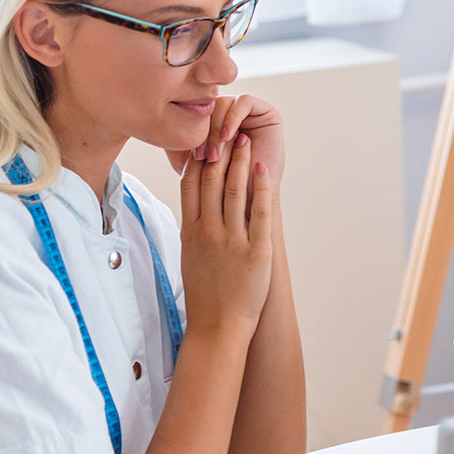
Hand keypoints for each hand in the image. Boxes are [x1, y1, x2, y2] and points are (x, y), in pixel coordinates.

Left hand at [166, 94, 284, 190]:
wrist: (252, 203)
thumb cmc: (223, 188)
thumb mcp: (194, 164)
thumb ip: (178, 143)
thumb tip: (155, 123)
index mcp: (216, 123)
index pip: (199, 112)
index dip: (193, 130)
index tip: (192, 157)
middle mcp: (232, 115)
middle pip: (211, 106)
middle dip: (205, 131)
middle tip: (204, 156)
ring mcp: (251, 113)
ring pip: (224, 103)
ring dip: (217, 129)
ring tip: (217, 153)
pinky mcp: (268, 112)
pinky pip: (245, 101)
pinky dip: (233, 118)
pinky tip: (229, 138)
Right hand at [179, 130, 273, 332]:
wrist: (217, 325)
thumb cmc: (206, 292)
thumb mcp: (189, 255)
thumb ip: (194, 228)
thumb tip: (197, 205)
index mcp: (190, 231)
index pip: (191, 185)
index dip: (198, 158)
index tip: (204, 137)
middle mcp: (208, 231)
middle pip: (212, 181)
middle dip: (220, 151)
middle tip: (227, 128)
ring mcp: (232, 240)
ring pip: (235, 191)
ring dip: (241, 162)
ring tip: (245, 140)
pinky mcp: (256, 250)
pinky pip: (259, 212)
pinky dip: (262, 188)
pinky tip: (265, 170)